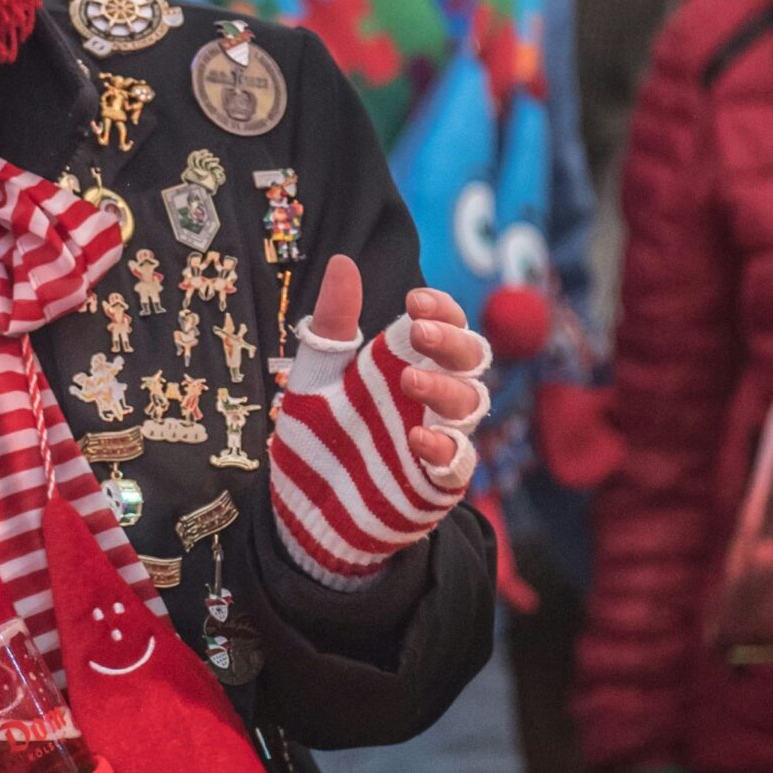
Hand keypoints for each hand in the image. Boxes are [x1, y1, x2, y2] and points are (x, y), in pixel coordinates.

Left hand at [266, 255, 493, 588]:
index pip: (445, 325)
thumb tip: (342, 262)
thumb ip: (331, 325)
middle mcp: (428, 399)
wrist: (300, 510)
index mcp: (403, 365)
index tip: (417, 300)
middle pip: (471, 359)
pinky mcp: (435, 484)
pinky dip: (447, 449)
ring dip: (447, 388)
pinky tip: (420, 438)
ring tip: (409, 380)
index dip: (443, 309)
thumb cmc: (314, 438)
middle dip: (453, 341)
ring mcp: (437, 440)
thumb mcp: (314, 377)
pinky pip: (459, 464)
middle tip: (419, 331)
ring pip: (472, 405)